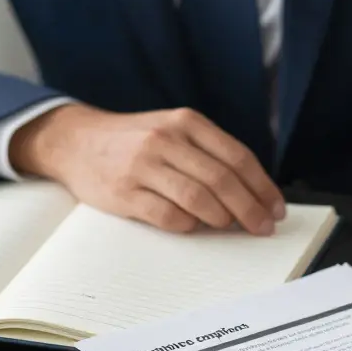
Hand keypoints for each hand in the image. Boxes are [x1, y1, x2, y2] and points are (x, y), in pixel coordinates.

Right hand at [10, 104, 285, 234]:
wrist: (75, 141)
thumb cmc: (134, 141)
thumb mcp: (172, 130)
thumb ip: (207, 153)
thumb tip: (252, 192)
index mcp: (186, 122)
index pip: (237, 157)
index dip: (262, 187)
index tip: (275, 209)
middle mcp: (166, 140)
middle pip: (223, 181)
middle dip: (250, 210)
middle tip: (262, 228)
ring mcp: (144, 166)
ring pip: (199, 199)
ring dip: (222, 219)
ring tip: (229, 226)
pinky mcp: (125, 193)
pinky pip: (169, 217)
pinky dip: (188, 226)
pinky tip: (193, 226)